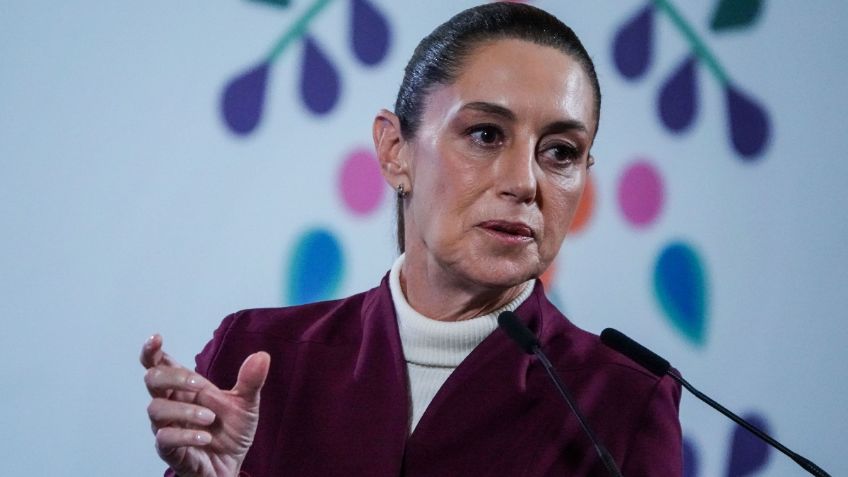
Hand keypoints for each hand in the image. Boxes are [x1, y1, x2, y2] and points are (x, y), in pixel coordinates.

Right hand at [141, 334, 269, 476]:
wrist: (232, 464)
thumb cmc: (231, 431)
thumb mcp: (246, 404)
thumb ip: (251, 381)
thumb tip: (262, 355)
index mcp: (185, 388)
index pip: (159, 365)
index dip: (152, 351)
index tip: (156, 338)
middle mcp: (172, 404)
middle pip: (152, 380)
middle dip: (173, 377)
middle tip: (199, 385)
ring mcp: (167, 426)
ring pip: (156, 409)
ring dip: (185, 411)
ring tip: (210, 419)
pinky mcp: (169, 450)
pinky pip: (165, 438)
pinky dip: (186, 435)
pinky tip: (205, 437)